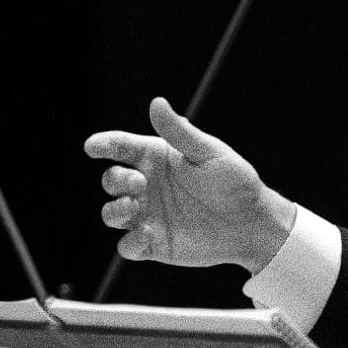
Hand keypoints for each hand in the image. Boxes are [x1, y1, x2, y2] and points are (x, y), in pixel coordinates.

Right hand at [84, 97, 294, 272]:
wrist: (253, 222)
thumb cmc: (235, 181)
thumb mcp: (209, 153)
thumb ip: (179, 132)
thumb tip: (157, 102)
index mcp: (158, 158)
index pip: (122, 147)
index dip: (104, 144)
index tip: (93, 146)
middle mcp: (147, 186)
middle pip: (112, 180)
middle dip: (115, 180)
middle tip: (139, 182)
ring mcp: (147, 215)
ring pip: (111, 213)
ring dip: (114, 211)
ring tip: (133, 206)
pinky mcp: (153, 243)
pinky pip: (127, 245)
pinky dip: (129, 242)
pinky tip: (146, 235)